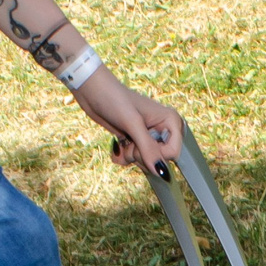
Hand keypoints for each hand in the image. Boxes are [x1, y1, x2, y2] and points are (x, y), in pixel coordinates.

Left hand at [70, 69, 184, 171]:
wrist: (93, 91)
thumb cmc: (115, 100)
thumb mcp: (133, 124)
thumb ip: (149, 149)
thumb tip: (162, 173)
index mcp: (170, 121)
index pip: (173, 153)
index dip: (156, 155)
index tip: (140, 144)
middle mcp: (162, 130)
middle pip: (159, 160)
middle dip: (141, 155)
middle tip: (130, 140)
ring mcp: (148, 136)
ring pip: (145, 162)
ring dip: (131, 155)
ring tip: (123, 139)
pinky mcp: (134, 141)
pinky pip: (134, 160)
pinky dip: (123, 156)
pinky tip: (117, 145)